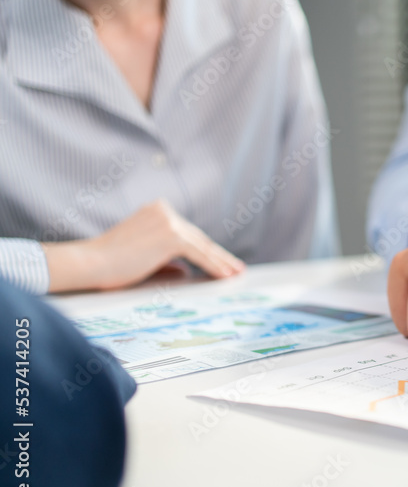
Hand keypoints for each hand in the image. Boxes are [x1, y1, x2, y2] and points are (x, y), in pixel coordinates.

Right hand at [44, 199, 244, 292]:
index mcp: (157, 211)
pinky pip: (199, 254)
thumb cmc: (110, 263)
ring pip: (202, 245)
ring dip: (221, 262)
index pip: (188, 233)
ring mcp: (168, 221)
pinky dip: (214, 265)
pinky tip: (225, 275)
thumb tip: (184, 270)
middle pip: (198, 238)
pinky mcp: (171, 236)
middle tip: (236, 268)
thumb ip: (165, 260)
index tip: (223, 260)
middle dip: (219, 255)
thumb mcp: (144, 257)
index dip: (207, 249)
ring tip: (236, 274)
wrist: (90, 262)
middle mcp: (165, 211)